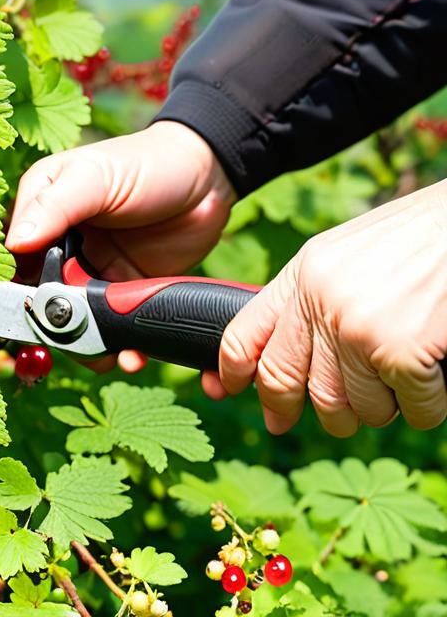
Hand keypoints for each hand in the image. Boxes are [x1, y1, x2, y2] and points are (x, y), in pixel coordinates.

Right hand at [6, 121, 235, 371]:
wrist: (210, 178)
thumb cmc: (146, 163)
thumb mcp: (94, 177)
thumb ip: (54, 207)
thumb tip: (15, 243)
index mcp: (39, 211)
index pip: (10, 257)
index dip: (10, 287)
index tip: (21, 314)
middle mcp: (58, 246)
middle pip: (39, 298)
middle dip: (51, 326)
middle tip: (70, 339)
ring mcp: (90, 272)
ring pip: (74, 321)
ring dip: (86, 343)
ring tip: (107, 355)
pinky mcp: (122, 291)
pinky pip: (111, 327)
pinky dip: (119, 347)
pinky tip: (130, 356)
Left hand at [218, 181, 446, 435]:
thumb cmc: (422, 238)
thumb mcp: (347, 256)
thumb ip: (316, 296)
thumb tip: (296, 355)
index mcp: (304, 273)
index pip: (244, 334)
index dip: (233, 371)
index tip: (232, 390)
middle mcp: (320, 300)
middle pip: (287, 381)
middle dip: (302, 410)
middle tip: (333, 421)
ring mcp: (357, 327)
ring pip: (351, 405)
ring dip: (379, 408)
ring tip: (399, 385)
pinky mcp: (400, 351)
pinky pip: (409, 409)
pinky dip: (426, 407)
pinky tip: (434, 385)